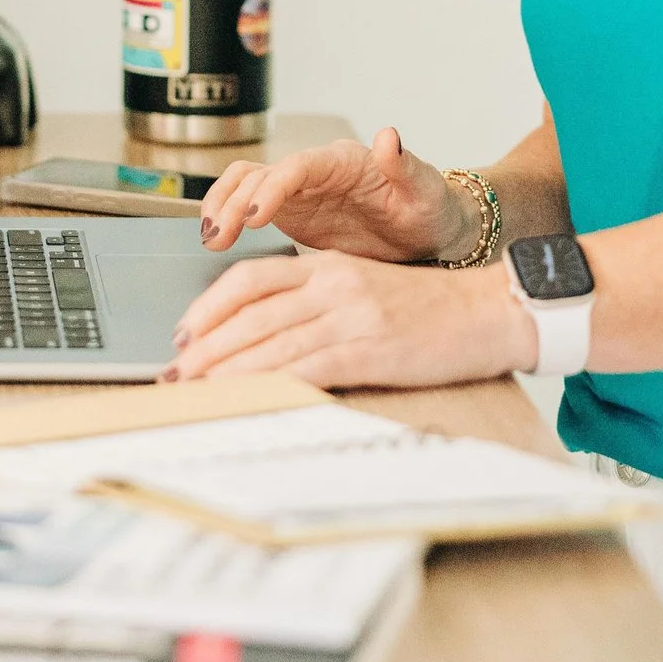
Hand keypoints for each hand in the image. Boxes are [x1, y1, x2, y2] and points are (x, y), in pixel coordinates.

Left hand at [168, 253, 537, 388]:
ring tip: (194, 389)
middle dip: (204, 345)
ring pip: (270, 340)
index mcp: (328, 266)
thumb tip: (264, 332)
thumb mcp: (364, 288)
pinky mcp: (370, 349)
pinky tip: (247, 395)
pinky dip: (269, 381)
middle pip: (250, 311)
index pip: (250, 280)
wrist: (489, 313)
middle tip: (173, 371)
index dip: (209, 307)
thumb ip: (316, 301)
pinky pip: (307, 365)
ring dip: (226, 368)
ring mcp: (351, 316)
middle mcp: (333, 284)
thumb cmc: (428, 310)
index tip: (183, 334)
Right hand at [199, 127, 470, 261]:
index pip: (296, 168)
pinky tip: (217, 243)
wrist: (429, 231)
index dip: (270, 189)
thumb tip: (389, 136)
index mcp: (344, 162)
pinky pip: (245, 207)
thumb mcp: (425, 191)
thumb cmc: (430, 208)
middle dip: (233, 201)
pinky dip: (227, 219)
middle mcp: (314, 171)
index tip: (252, 216)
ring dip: (221, 206)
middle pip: (258, 173)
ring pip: (243, 184)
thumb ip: (405, 166)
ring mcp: (298, 191)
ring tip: (209, 239)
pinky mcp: (290, 212)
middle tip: (217, 236)